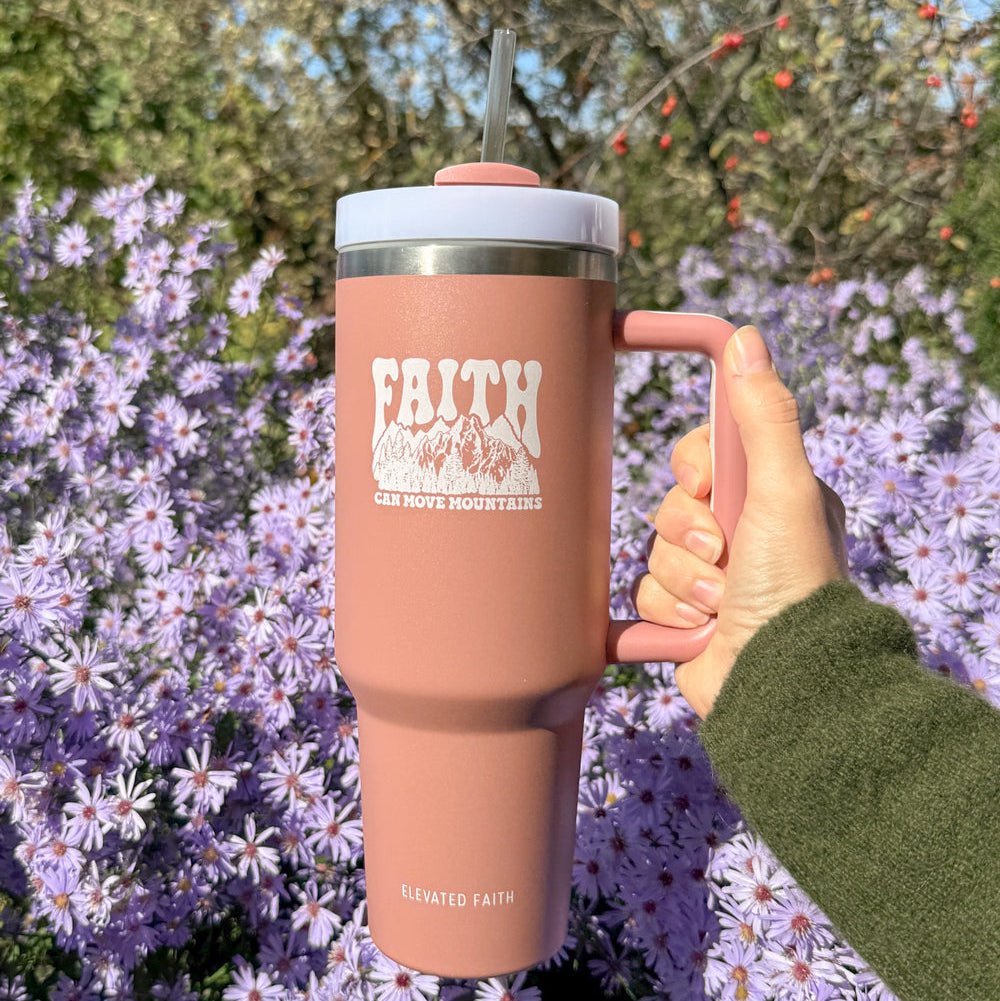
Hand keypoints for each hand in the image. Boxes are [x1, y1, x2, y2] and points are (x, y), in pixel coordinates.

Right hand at [635, 325, 849, 718]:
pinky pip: (645, 593)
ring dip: (683, 578)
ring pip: (655, 551)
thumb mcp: (784, 488)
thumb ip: (763, 416)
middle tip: (721, 553)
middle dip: (688, 531)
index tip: (704, 483)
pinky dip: (670, 611)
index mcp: (768, 497)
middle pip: (671, 503)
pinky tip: (701, 627)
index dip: (693, 465)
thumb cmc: (792, 581)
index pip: (704, 454)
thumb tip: (745, 338)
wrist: (779, 679)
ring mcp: (708, 576)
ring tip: (720, 602)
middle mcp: (739, 533)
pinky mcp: (681, 614)